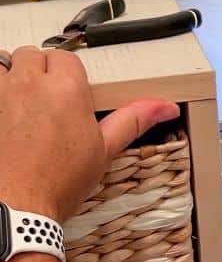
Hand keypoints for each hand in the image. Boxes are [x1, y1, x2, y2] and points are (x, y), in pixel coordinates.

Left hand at [0, 47, 179, 222]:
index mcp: (67, 88)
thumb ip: (132, 121)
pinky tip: (4, 111)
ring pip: (5, 62)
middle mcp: (30, 82)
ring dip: (12, 76)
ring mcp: (0, 91)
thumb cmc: (56, 182)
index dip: (67, 77)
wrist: (17, 206)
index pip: (66, 58)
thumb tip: (164, 108)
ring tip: (19, 104)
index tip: (68, 97)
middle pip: (33, 56)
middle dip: (39, 73)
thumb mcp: (104, 151)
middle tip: (45, 104)